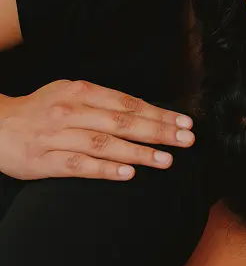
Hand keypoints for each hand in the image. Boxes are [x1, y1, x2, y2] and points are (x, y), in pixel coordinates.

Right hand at [0, 80, 194, 180]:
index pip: (128, 103)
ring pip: (104, 143)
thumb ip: (103, 102)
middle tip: (186, 140)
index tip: (185, 122)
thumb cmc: (40, 111)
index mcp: (81, 92)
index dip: (159, 113)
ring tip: (165, 160)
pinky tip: (128, 174)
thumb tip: (145, 112)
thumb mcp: (70, 94)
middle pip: (122, 121)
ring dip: (139, 152)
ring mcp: (57, 136)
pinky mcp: (44, 160)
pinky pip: (79, 165)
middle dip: (158, 131)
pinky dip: (105, 169)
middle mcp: (71, 111)